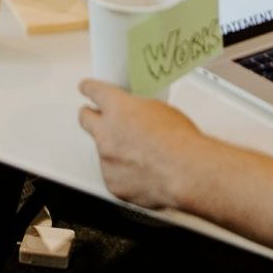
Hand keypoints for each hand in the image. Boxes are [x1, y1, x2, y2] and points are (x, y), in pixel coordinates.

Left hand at [77, 78, 204, 209]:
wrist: (187, 172)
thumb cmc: (180, 142)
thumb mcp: (162, 111)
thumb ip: (140, 112)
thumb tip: (139, 116)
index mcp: (118, 108)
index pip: (93, 91)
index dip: (89, 88)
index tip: (87, 88)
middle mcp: (106, 132)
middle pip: (86, 119)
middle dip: (90, 117)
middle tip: (97, 118)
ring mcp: (106, 159)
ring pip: (103, 151)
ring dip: (115, 151)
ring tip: (142, 155)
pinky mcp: (112, 183)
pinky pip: (114, 175)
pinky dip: (124, 174)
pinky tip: (144, 173)